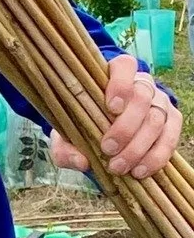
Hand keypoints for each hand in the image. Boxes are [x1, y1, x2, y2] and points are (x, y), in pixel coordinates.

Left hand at [49, 54, 181, 179]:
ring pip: (157, 119)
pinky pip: (171, 136)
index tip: (111, 108)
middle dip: (125, 127)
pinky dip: (156, 156)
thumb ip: (65, 148)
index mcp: (114, 75)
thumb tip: (82, 162)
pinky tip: (140, 170)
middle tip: (108, 150)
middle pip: (142, 98)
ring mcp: (160, 102)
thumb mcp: (65, 137)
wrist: (102, 136)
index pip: (123, 67)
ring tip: (119, 167)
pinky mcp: (172, 121)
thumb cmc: (82, 127)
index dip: (120, 84)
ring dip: (138, 146)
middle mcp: (142, 84)